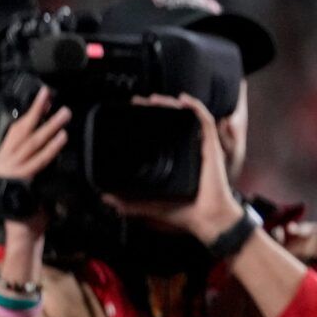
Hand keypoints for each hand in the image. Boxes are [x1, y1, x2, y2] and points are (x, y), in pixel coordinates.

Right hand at [0, 87, 64, 247]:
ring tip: (63, 113)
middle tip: (49, 95)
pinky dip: (51, 148)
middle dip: (35, 111)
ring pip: (31, 143)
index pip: (15, 131)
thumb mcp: (30, 175)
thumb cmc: (27, 203)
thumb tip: (52, 135)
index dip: (29, 113)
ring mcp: (11, 171)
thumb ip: (35, 158)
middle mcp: (3, 163)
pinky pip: (39, 161)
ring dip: (49, 126)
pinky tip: (62, 138)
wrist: (22, 230)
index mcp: (2, 159)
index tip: (42, 99)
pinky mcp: (21, 181)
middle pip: (21, 131)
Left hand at [107, 95, 244, 243]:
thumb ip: (129, 203)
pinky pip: (204, 121)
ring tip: (155, 98)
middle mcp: (189, 150)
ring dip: (171, 104)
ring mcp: (201, 146)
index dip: (148, 122)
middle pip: (174, 121)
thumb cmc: (185, 212)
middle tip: (139, 102)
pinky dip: (195, 107)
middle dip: (156, 108)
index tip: (133, 115)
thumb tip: (106, 199)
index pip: (163, 135)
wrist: (206, 218)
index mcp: (177, 160)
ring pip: (187, 116)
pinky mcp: (211, 146)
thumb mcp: (150, 206)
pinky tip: (183, 100)